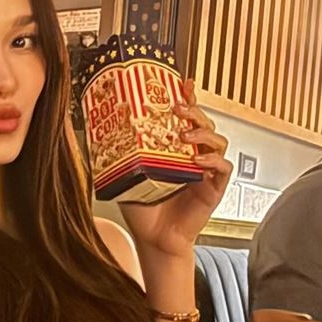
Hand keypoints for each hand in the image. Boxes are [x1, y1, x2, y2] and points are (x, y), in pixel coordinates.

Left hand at [119, 80, 231, 259]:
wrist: (154, 238)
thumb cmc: (143, 209)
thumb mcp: (126, 175)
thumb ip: (119, 157)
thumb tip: (97, 137)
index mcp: (174, 149)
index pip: (185, 118)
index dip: (187, 98)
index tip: (182, 83)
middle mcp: (193, 155)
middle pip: (204, 123)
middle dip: (194, 111)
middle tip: (179, 108)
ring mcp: (206, 171)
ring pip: (218, 140)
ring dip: (204, 134)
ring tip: (186, 136)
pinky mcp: (214, 188)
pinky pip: (223, 168)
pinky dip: (214, 161)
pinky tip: (199, 161)